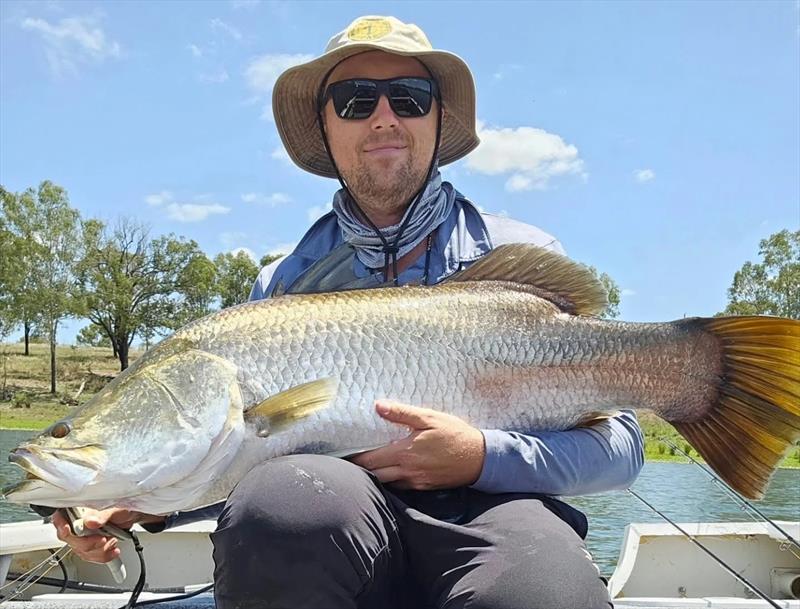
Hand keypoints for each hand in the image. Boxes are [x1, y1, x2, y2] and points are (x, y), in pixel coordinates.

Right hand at [52, 508, 164, 563]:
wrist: (134, 516)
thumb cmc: (123, 507)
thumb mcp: (114, 507)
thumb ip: (102, 514)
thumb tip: (90, 521)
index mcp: (79, 509)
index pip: (60, 518)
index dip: (62, 525)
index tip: (68, 530)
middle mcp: (78, 522)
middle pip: (70, 539)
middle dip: (88, 543)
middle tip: (103, 539)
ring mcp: (83, 535)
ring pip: (81, 551)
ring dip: (99, 551)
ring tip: (112, 542)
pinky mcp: (91, 546)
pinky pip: (91, 557)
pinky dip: (103, 556)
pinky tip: (112, 551)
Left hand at [350, 400, 485, 490]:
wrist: (480, 458)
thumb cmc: (455, 434)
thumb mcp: (429, 418)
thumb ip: (402, 413)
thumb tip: (377, 406)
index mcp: (405, 452)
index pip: (371, 459)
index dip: (355, 458)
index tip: (342, 455)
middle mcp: (407, 471)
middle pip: (374, 475)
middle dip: (361, 470)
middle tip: (348, 463)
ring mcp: (416, 482)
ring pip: (386, 483)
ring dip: (375, 476)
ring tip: (365, 467)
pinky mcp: (424, 487)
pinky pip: (401, 486)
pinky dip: (391, 480)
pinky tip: (389, 471)